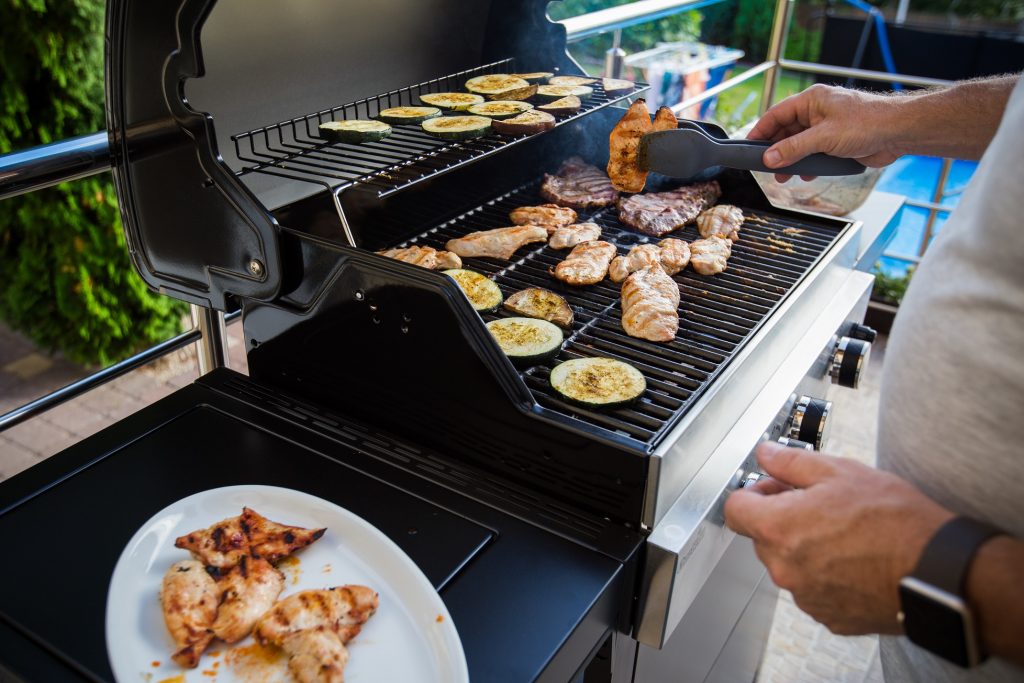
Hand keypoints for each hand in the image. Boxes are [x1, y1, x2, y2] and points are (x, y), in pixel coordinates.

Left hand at [724, 442, 952, 634]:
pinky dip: (826, 574)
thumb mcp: (840, 472)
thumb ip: (792, 463)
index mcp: (780, 528)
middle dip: (782, 518)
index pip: (735, 509)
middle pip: (762, 537)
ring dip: (804, 547)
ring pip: (788, 564)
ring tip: (845, 532)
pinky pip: (813, 589)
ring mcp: (806, 596)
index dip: (754, 493)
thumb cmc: (895, 522)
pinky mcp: (829, 616)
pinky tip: (855, 559)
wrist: (938, 571)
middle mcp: (785, 567)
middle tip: (819, 504)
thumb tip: (766, 454)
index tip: (774, 487)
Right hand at [747, 84, 904, 181]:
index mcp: (811, 101)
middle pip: (786, 131)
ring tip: (783, 176)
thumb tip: (769, 158)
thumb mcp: (823, 137)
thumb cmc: (867, 122)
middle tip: (765, 167)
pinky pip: (813, 152)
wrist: (898, 132)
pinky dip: (807, 164)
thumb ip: (794, 149)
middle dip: (775, 150)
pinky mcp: (836, 142)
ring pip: (799, 144)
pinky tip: (805, 174)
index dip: (760, 131)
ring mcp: (827, 127)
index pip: (776, 114)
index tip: (747, 147)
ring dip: (791, 160)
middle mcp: (817, 111)